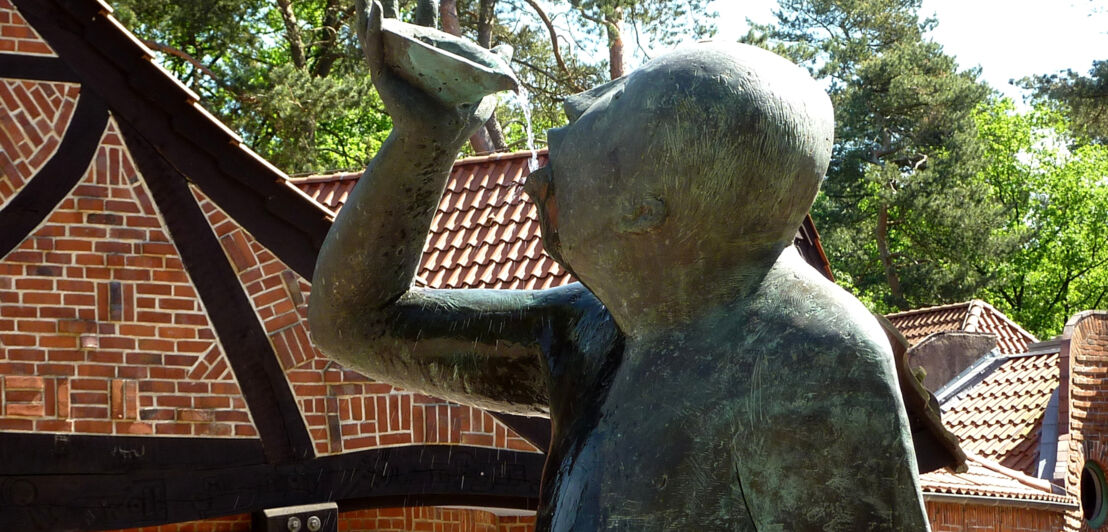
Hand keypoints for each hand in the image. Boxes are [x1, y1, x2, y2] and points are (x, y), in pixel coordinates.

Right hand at [355, 0, 507, 145]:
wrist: (441, 140)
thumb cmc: (459, 118)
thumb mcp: (481, 84)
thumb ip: (493, 63)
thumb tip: (508, 48)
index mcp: (430, 57)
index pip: (427, 21)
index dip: (428, 3)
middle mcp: (409, 58)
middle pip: (402, 20)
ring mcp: (394, 65)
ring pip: (378, 30)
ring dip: (371, 8)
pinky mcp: (384, 76)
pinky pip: (375, 48)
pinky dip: (373, 27)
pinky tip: (374, 7)